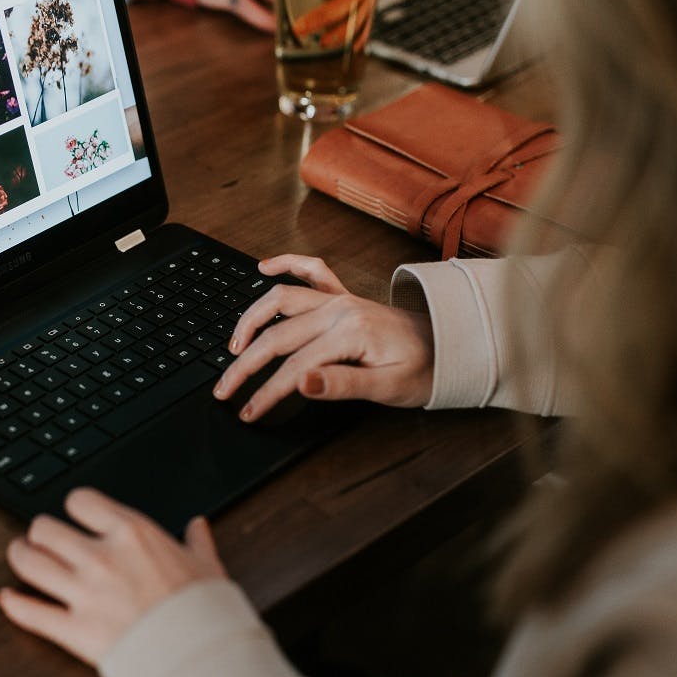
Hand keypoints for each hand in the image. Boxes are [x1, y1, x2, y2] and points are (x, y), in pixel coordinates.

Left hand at [0, 488, 225, 665]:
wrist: (201, 657)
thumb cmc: (206, 612)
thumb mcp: (208, 567)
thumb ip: (197, 543)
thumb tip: (198, 526)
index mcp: (132, 534)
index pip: (81, 501)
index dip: (74, 506)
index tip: (77, 515)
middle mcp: (101, 557)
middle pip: (44, 528)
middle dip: (39, 532)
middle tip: (40, 538)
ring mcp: (84, 593)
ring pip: (29, 563)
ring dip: (20, 557)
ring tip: (20, 556)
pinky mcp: (74, 630)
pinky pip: (31, 612)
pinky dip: (14, 605)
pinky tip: (6, 599)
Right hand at [213, 255, 434, 420]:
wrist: (453, 345)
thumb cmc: (425, 370)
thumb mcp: (388, 388)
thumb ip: (341, 385)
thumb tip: (299, 383)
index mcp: (351, 332)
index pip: (294, 368)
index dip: (266, 392)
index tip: (248, 412)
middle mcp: (340, 308)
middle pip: (278, 336)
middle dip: (245, 364)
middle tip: (224, 389)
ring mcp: (340, 298)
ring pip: (281, 300)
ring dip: (250, 319)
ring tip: (233, 346)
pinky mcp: (342, 296)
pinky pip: (310, 271)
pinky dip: (285, 264)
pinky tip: (263, 268)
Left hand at [292, 0, 378, 48]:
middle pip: (350, 1)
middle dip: (324, 15)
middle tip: (300, 26)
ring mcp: (369, 2)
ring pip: (357, 21)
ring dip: (338, 34)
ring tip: (321, 43)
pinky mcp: (367, 17)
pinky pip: (363, 31)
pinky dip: (354, 41)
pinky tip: (343, 49)